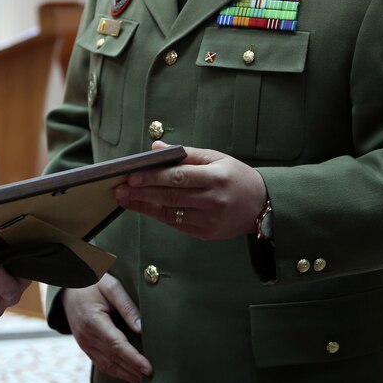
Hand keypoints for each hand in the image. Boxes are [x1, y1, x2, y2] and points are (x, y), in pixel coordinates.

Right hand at [62, 273, 151, 382]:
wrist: (68, 285)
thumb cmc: (92, 282)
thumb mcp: (111, 286)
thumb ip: (127, 306)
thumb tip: (141, 328)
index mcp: (92, 321)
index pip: (116, 346)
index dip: (134, 359)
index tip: (150, 369)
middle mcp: (86, 337)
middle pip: (113, 360)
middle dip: (134, 372)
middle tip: (155, 381)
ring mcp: (84, 344)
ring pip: (107, 366)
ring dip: (127, 375)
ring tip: (146, 382)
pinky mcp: (85, 347)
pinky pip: (102, 364)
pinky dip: (117, 371)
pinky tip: (131, 375)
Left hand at [114, 141, 267, 240]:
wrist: (262, 206)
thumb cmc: (236, 177)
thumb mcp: (217, 158)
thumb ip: (187, 154)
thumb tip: (156, 148)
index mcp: (217, 177)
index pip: (179, 177)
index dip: (154, 178)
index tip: (132, 175)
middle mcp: (213, 200)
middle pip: (171, 197)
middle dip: (142, 193)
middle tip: (119, 189)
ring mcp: (209, 220)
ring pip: (171, 213)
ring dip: (144, 206)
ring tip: (124, 199)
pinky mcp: (206, 234)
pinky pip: (177, 224)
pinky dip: (158, 216)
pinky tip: (143, 208)